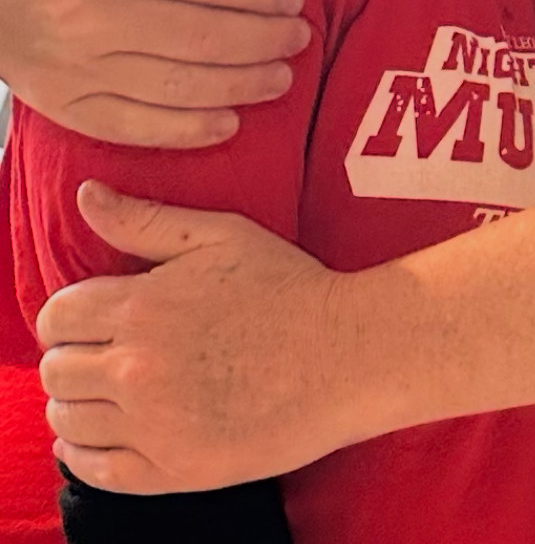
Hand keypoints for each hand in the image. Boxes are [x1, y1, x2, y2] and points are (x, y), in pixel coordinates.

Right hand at [0, 0, 310, 146]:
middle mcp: (89, 13)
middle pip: (196, 35)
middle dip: (260, 41)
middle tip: (301, 38)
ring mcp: (74, 64)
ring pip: (173, 87)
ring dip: (238, 86)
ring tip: (282, 77)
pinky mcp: (62, 101)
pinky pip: (132, 127)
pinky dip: (184, 132)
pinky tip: (227, 123)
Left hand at [39, 183, 362, 492]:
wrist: (345, 353)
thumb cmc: (287, 286)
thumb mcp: (220, 234)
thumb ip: (146, 220)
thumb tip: (86, 196)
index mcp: (143, 307)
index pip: (58, 317)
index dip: (66, 315)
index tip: (87, 318)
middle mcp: (138, 369)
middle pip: (57, 371)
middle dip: (70, 357)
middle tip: (100, 354)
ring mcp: (154, 425)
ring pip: (70, 421)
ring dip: (77, 404)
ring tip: (106, 392)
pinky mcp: (175, 470)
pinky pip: (98, 472)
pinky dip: (86, 455)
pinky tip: (102, 436)